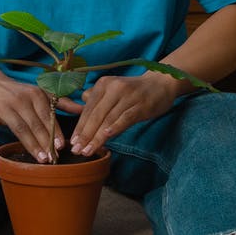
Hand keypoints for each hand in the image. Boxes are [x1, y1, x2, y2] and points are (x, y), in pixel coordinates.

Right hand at [0, 66, 63, 162]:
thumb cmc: (18, 92)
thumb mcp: (39, 93)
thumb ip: (61, 103)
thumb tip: (82, 109)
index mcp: (36, 95)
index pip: (47, 116)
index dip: (54, 132)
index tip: (62, 147)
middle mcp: (22, 99)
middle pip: (35, 124)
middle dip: (45, 142)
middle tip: (53, 158)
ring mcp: (4, 105)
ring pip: (19, 126)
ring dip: (30, 143)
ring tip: (40, 158)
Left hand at [61, 71, 177, 155]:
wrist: (162, 83)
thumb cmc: (134, 91)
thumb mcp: (113, 91)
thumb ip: (96, 99)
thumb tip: (80, 109)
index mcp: (103, 84)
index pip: (88, 109)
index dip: (80, 127)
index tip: (73, 142)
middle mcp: (113, 88)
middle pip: (95, 115)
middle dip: (85, 134)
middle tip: (77, 150)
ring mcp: (127, 96)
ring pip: (108, 119)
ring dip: (96, 137)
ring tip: (88, 150)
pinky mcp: (141, 105)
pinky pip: (125, 118)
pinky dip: (115, 128)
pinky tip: (106, 137)